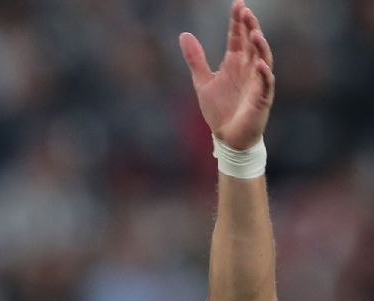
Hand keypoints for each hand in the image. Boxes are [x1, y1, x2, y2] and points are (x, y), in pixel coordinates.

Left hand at [179, 0, 274, 149]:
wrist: (226, 137)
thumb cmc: (219, 109)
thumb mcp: (202, 81)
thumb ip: (195, 59)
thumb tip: (184, 34)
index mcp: (235, 63)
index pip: (238, 37)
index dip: (237, 21)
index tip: (238, 4)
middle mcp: (248, 69)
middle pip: (251, 43)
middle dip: (250, 27)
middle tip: (246, 11)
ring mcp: (257, 82)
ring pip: (263, 59)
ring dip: (260, 46)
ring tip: (254, 33)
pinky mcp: (261, 98)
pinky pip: (265, 83)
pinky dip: (263, 73)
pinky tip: (258, 62)